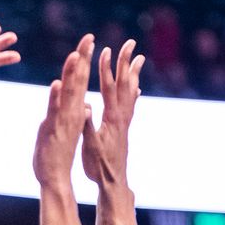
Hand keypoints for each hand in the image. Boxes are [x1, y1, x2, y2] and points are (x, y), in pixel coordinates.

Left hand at [33, 34, 94, 189]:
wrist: (55, 177)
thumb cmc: (58, 153)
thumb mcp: (65, 127)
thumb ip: (70, 111)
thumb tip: (78, 100)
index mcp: (75, 109)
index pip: (80, 79)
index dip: (83, 59)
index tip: (88, 40)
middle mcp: (72, 112)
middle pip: (78, 80)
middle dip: (83, 58)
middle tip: (88, 37)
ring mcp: (64, 120)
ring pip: (69, 93)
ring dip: (72, 74)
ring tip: (75, 55)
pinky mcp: (53, 129)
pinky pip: (55, 111)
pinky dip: (55, 97)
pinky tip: (56, 84)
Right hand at [81, 39, 144, 189]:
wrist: (114, 181)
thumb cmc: (99, 166)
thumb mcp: (90, 147)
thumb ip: (87, 126)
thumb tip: (85, 107)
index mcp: (112, 118)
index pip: (108, 88)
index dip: (106, 69)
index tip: (105, 50)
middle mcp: (122, 116)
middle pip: (124, 83)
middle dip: (126, 61)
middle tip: (130, 42)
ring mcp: (125, 121)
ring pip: (131, 90)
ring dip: (133, 72)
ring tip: (139, 57)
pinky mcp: (125, 126)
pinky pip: (131, 102)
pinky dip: (133, 90)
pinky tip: (136, 86)